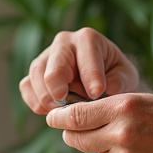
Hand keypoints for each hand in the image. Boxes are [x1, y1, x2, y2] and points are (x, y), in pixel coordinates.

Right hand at [20, 28, 139, 114]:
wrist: (104, 81)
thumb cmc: (116, 76)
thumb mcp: (126, 76)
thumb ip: (120, 80)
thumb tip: (109, 88)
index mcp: (88, 39)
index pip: (86, 56)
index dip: (91, 76)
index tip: (97, 94)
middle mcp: (63, 43)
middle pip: (54, 63)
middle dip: (59, 86)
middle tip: (68, 105)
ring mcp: (46, 57)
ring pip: (36, 73)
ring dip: (46, 97)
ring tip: (60, 113)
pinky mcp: (35, 73)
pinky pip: (26, 85)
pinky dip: (34, 101)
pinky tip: (48, 112)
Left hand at [44, 92, 152, 152]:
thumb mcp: (143, 100)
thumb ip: (109, 106)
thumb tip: (75, 115)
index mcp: (123, 107)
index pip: (76, 115)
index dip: (58, 117)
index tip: (51, 117)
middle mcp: (121, 133)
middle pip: (76, 139)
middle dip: (72, 135)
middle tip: (75, 130)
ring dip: (101, 147)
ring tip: (130, 139)